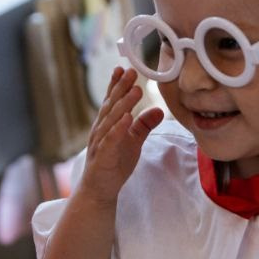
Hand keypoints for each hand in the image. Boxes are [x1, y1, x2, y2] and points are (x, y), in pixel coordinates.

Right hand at [79, 66, 163, 205]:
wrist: (99, 190)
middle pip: (112, 105)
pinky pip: (111, 139)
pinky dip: (118, 128)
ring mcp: (100, 142)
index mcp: (108, 124)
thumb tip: (159, 109)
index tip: (123, 68)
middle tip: (131, 71)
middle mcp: (101, 129)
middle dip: (121, 87)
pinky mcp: (103, 156)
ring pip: (112, 119)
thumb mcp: (133, 141)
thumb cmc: (114, 164)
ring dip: (123, 104)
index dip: (117, 84)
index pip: (112, 100)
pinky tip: (126, 118)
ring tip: (135, 90)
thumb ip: (144, 125)